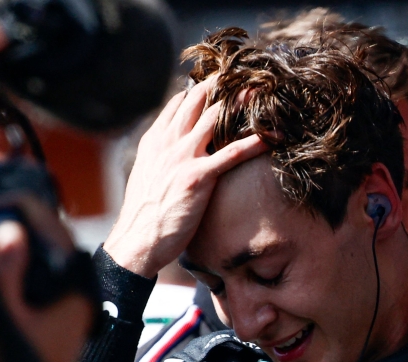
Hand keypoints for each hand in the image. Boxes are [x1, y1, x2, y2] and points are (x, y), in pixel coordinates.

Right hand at [0, 194, 93, 361]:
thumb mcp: (7, 321)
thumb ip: (6, 275)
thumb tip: (9, 231)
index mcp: (74, 283)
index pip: (50, 223)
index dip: (18, 207)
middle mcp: (78, 284)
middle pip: (47, 232)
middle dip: (15, 218)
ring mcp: (70, 294)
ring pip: (44, 249)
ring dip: (17, 238)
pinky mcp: (59, 304)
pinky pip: (42, 268)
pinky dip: (20, 258)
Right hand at [103, 79, 267, 277]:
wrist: (137, 240)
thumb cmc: (144, 215)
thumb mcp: (147, 176)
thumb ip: (161, 158)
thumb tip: (174, 153)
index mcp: (155, 140)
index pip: (180, 102)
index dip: (202, 90)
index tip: (223, 83)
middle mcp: (168, 142)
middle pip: (199, 100)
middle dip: (223, 84)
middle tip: (247, 76)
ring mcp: (183, 157)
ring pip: (216, 117)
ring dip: (241, 102)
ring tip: (262, 92)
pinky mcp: (198, 177)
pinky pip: (232, 154)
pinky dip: (254, 143)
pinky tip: (271, 137)